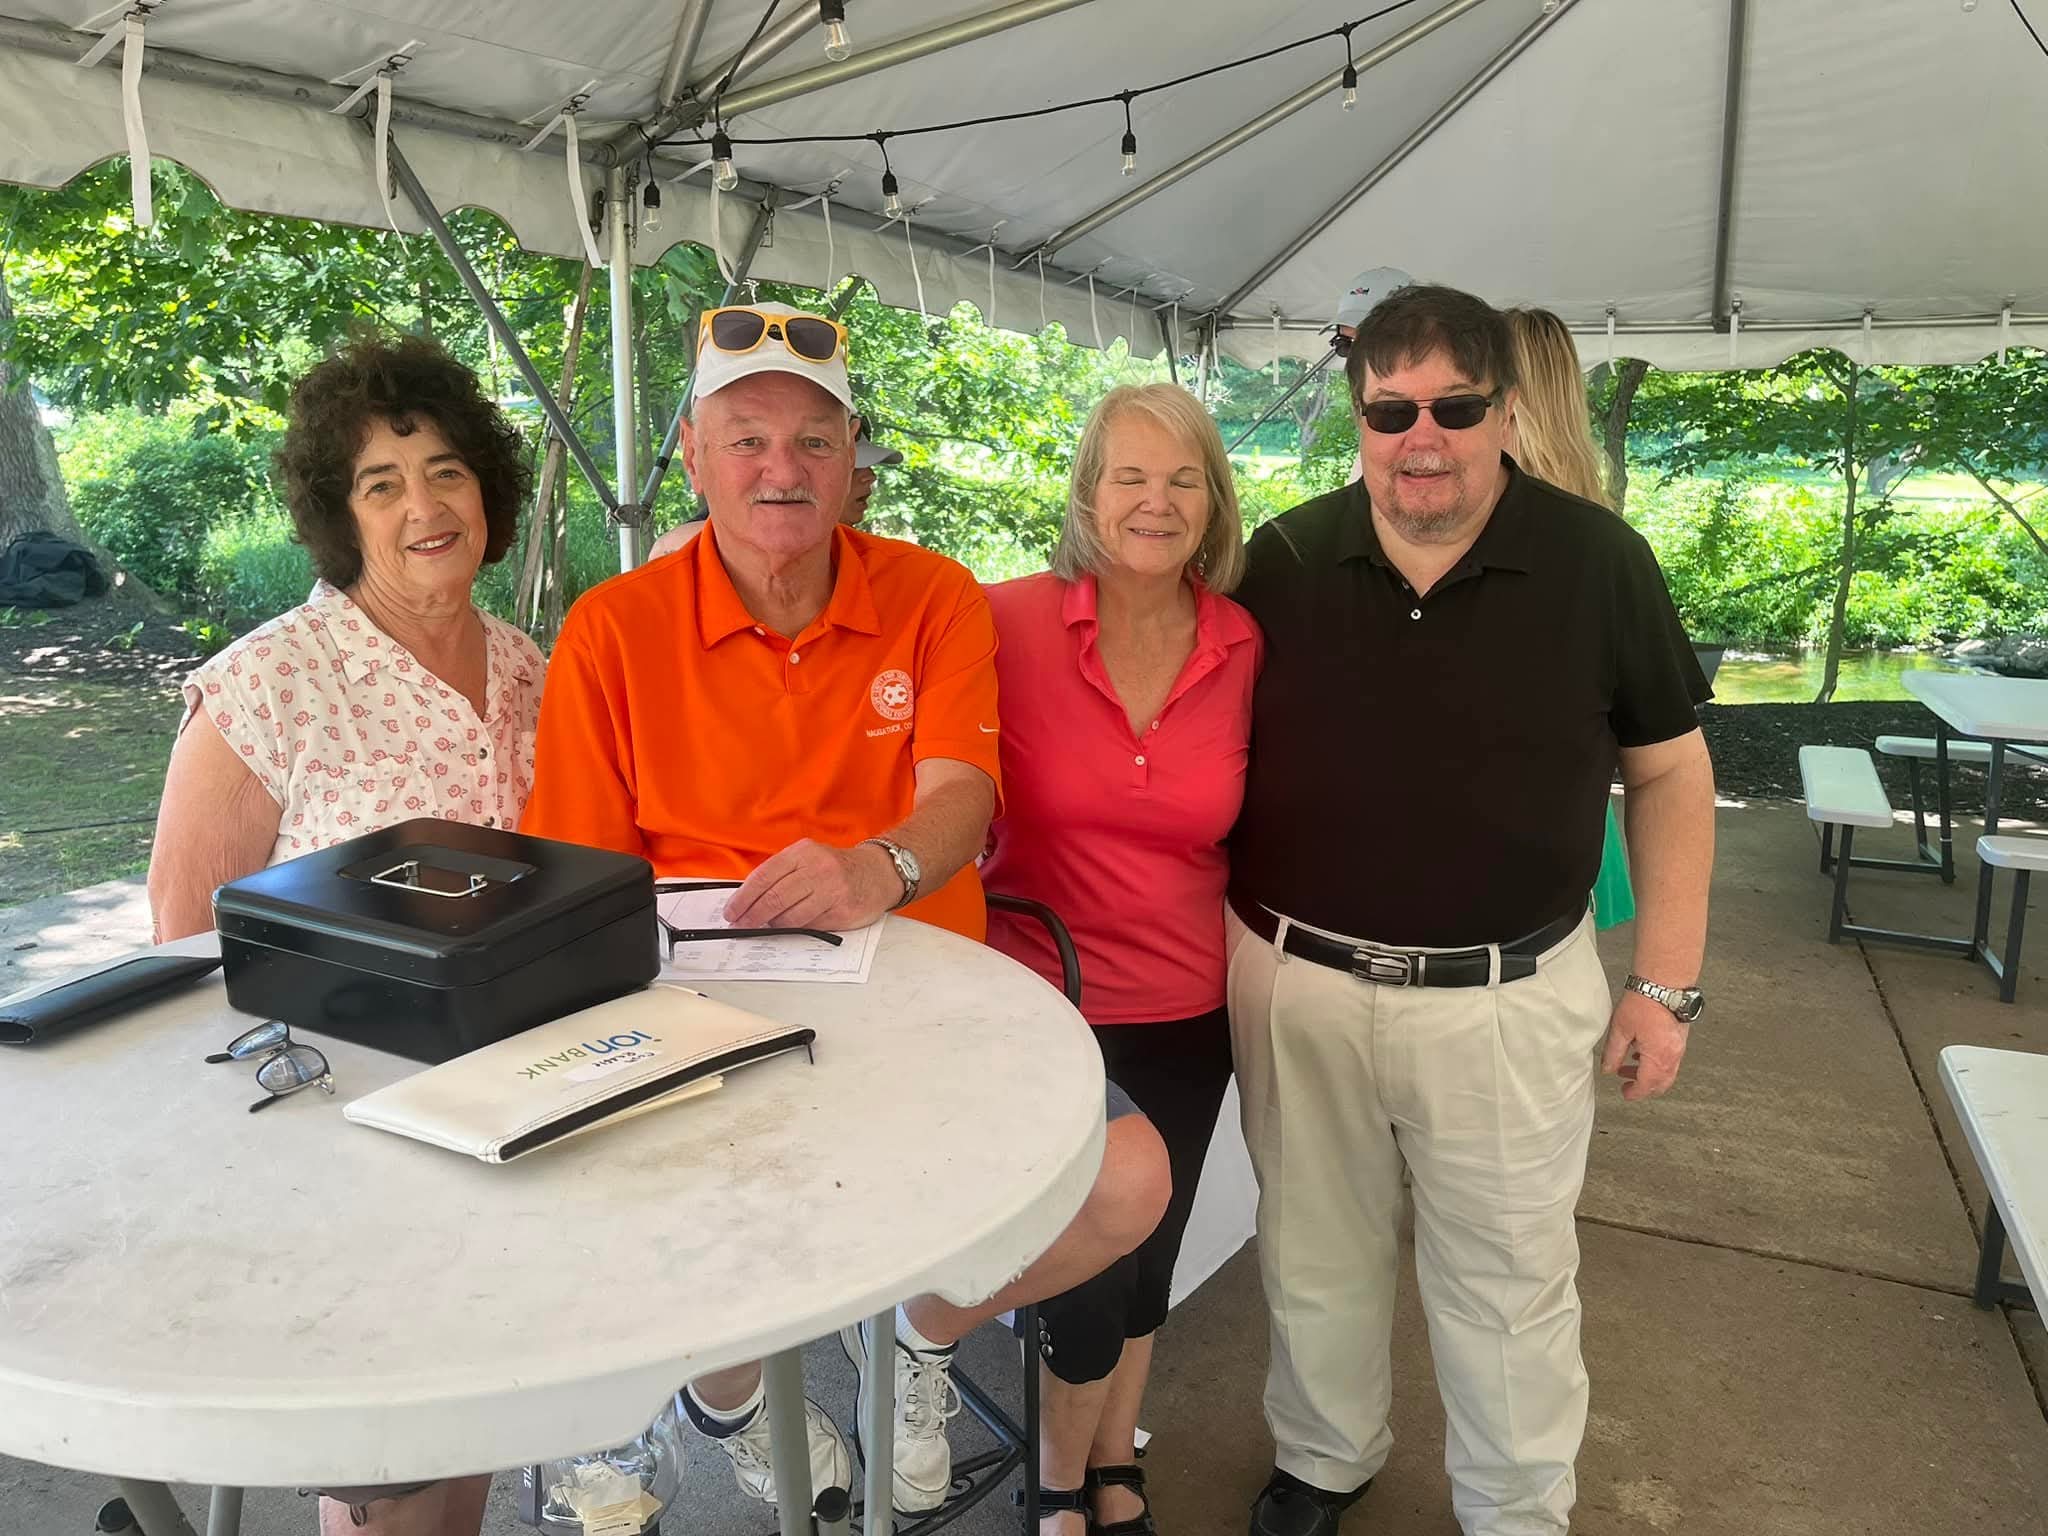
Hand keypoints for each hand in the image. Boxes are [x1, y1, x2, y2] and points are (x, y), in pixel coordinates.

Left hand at [725, 839, 898, 930]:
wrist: (877, 873)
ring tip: (768, 925)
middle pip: (774, 898)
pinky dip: (797, 928)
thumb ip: (780, 874)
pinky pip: (810, 926)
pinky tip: (793, 925)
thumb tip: (747, 899)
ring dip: (774, 925)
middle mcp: (818, 869)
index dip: (743, 898)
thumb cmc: (835, 868)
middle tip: (742, 925)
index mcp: (802, 853)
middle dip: (752, 916)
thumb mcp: (807, 859)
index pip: (764, 877)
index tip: (731, 912)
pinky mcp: (842, 910)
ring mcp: (832, 890)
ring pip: (790, 916)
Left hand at [1600, 988, 1689, 1100]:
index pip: (1647, 1085)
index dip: (1635, 1092)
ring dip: (1650, 1075)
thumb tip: (1608, 1069)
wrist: (1664, 984)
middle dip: (1644, 1087)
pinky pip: (1671, 1060)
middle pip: (1661, 1084)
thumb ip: (1613, 1053)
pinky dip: (1657, 1064)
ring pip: (1667, 1073)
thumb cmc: (1643, 1003)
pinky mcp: (1680, 1039)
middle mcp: (1673, 1056)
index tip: (1625, 1093)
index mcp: (1658, 1057)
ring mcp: (1679, 1048)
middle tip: (1628, 1085)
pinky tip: (1642, 1054)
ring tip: (1630, 1067)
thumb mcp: (1620, 1029)